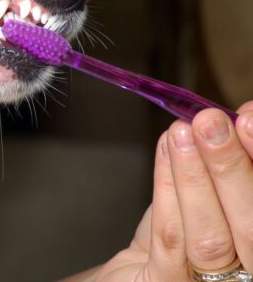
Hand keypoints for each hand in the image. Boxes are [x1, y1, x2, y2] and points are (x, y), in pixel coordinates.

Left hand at [91, 102, 252, 280]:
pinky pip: (172, 237)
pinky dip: (167, 188)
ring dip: (195, 175)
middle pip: (252, 226)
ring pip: (211, 235)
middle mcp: (249, 272)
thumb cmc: (183, 230)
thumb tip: (228, 116)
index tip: (248, 118)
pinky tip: (165, 150)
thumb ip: (226, 165)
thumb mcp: (212, 194)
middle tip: (212, 122)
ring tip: (183, 131)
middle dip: (232, 167)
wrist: (140, 273)